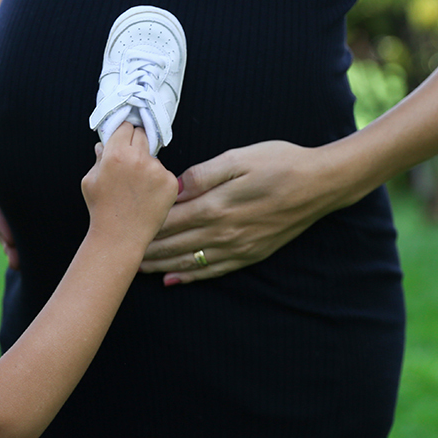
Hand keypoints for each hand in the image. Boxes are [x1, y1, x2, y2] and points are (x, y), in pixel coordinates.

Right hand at [82, 123, 178, 244]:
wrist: (120, 236)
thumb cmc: (102, 210)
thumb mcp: (90, 181)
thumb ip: (99, 158)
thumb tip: (103, 144)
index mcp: (116, 154)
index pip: (125, 126)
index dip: (122, 133)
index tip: (122, 140)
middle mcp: (138, 158)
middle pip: (142, 134)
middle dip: (136, 143)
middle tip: (130, 161)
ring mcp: (157, 170)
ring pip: (154, 156)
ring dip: (147, 164)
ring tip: (136, 187)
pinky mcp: (170, 183)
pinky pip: (164, 173)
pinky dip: (157, 181)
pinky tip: (147, 195)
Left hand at [140, 140, 342, 283]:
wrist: (321, 184)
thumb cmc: (279, 162)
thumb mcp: (239, 157)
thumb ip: (203, 174)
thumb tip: (173, 186)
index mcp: (216, 205)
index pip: (169, 220)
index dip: (143, 226)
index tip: (120, 229)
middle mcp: (223, 231)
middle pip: (174, 244)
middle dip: (145, 249)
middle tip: (117, 254)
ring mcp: (237, 247)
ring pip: (189, 261)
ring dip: (161, 266)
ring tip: (136, 269)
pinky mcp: (250, 254)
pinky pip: (214, 270)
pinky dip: (190, 276)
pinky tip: (173, 280)